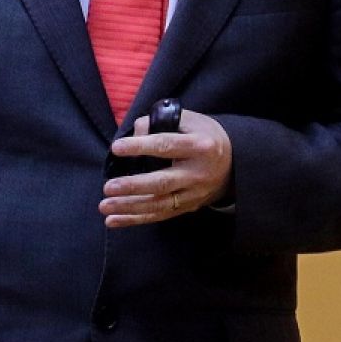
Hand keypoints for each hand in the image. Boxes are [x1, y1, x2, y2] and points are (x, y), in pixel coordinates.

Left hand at [100, 109, 232, 226]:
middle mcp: (197, 173)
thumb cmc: (203, 135)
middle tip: (108, 187)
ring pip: (160, 204)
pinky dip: (136, 219)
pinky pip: (160, 215)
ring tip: (105, 206)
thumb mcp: (189, 120)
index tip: (116, 147)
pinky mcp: (188, 207)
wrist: (235, 162)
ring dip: (130, 208)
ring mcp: (194, 194)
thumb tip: (134, 134)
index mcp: (199, 146)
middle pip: (163, 182)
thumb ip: (159, 122)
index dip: (141, 146)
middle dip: (133, 187)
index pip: (166, 146)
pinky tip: (113, 221)